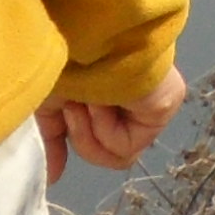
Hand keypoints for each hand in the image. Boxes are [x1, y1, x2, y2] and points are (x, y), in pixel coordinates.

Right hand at [38, 62, 186, 184]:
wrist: (80, 37)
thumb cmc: (62, 58)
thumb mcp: (49, 104)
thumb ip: (52, 141)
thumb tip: (52, 176)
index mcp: (113, 94)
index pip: (101, 141)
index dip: (78, 137)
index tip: (63, 114)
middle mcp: (135, 99)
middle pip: (108, 152)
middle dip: (81, 135)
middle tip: (75, 105)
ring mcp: (152, 103)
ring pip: (117, 155)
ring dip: (90, 131)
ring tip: (87, 98)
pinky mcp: (165, 104)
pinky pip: (128, 146)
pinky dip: (106, 129)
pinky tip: (104, 100)